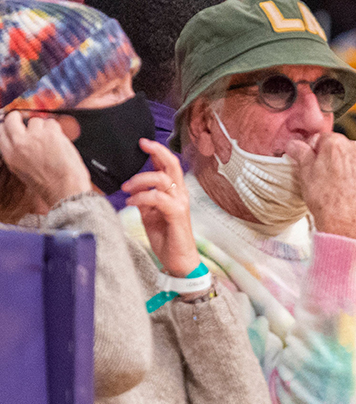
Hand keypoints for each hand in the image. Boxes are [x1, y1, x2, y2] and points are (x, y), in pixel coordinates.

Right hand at [0, 111, 90, 206]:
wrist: (65, 190)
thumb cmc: (48, 184)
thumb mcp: (22, 169)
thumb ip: (17, 152)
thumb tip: (19, 138)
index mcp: (10, 154)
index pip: (0, 130)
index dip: (8, 125)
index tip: (13, 123)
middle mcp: (20, 143)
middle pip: (12, 119)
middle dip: (18, 117)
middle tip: (26, 121)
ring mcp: (35, 137)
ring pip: (36, 120)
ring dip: (43, 128)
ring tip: (50, 142)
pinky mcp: (51, 134)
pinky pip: (52, 122)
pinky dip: (56, 130)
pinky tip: (59, 141)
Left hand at [120, 139, 200, 276]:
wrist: (179, 260)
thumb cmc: (167, 238)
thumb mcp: (150, 215)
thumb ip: (145, 200)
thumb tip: (134, 188)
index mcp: (175, 192)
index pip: (168, 166)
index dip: (157, 153)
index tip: (143, 143)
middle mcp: (180, 194)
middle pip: (172, 164)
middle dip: (157, 151)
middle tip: (143, 144)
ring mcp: (180, 203)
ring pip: (163, 179)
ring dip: (141, 179)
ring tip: (127, 187)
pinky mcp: (177, 213)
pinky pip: (158, 197)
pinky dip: (142, 196)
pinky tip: (132, 201)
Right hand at [286, 132, 355, 238]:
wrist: (341, 221)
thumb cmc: (323, 198)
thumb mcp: (304, 172)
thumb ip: (300, 152)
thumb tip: (295, 144)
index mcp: (335, 143)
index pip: (323, 139)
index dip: (316, 151)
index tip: (314, 162)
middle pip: (341, 147)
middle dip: (334, 157)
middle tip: (326, 176)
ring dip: (349, 165)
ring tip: (340, 183)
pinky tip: (355, 186)